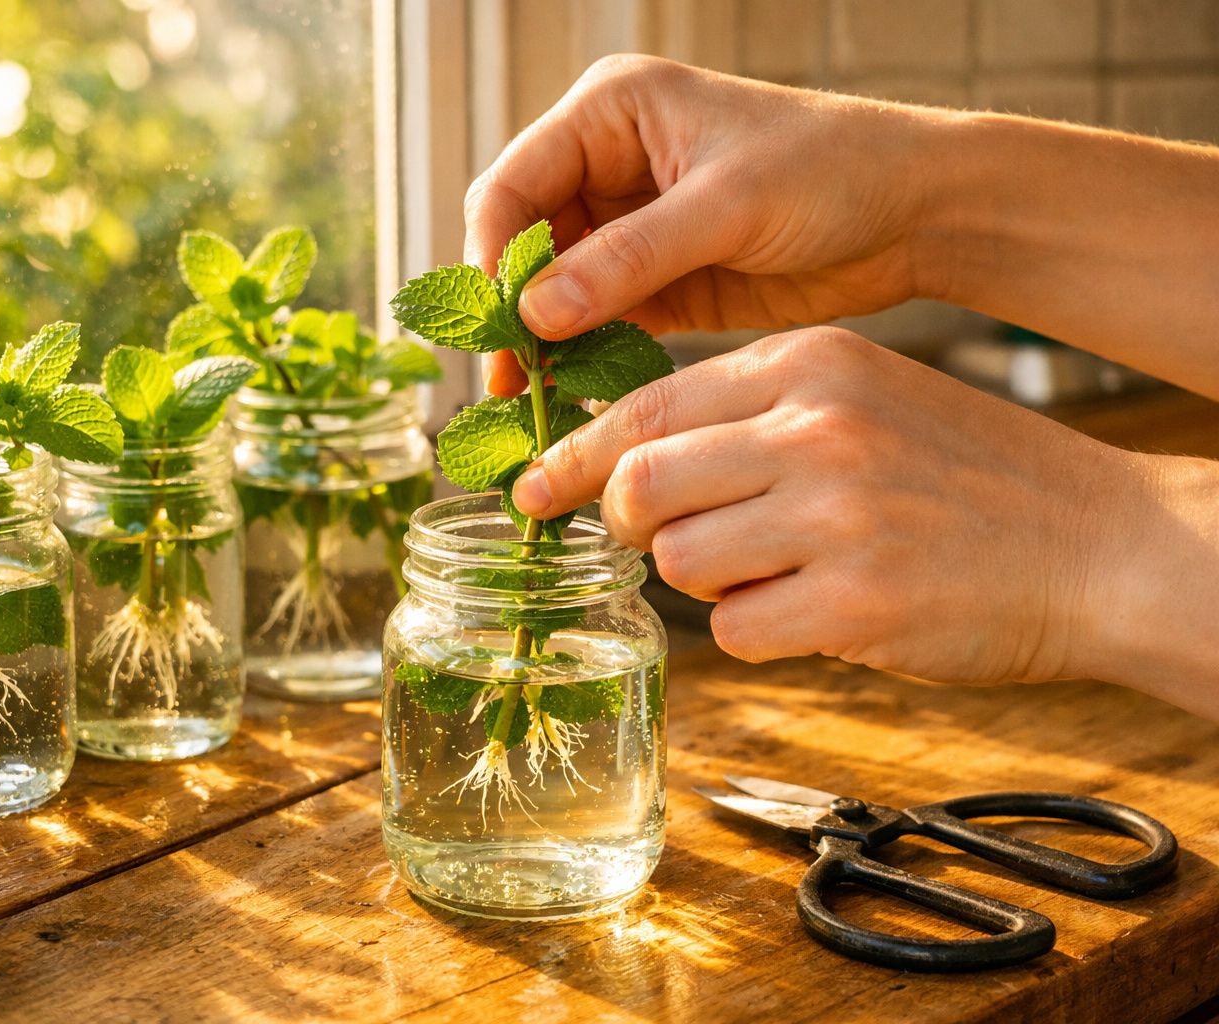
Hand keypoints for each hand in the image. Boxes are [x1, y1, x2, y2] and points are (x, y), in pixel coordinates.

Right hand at [466, 55, 946, 395]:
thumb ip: (630, 258)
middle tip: (507, 382)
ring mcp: (629, 226)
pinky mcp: (657, 280)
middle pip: (522, 243)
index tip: (496, 327)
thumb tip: (535, 314)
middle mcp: (608, 163)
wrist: (916, 212)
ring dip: (543, 343)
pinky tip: (577, 397)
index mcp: (612, 112)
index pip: (513, 185)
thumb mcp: (728, 205)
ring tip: (534, 401)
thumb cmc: (834, 169)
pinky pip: (598, 322)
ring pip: (552, 291)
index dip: (494, 259)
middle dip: (510, 310)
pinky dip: (584, 358)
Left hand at [510, 328, 1218, 691]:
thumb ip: (748, 419)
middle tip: (649, 540)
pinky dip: (756, 630)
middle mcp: (814, 428)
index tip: (532, 490)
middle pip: (638, 484)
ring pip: (678, 559)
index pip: (644, 407)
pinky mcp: (856, 599)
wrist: (1097, 541)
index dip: (572, 458)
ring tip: (780, 569)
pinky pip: (735, 627)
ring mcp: (835, 513)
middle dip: (624, 525)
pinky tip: (816, 610)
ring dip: (707, 578)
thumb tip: (622, 461)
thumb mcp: (860, 400)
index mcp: (808, 365)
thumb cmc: (966, 476)